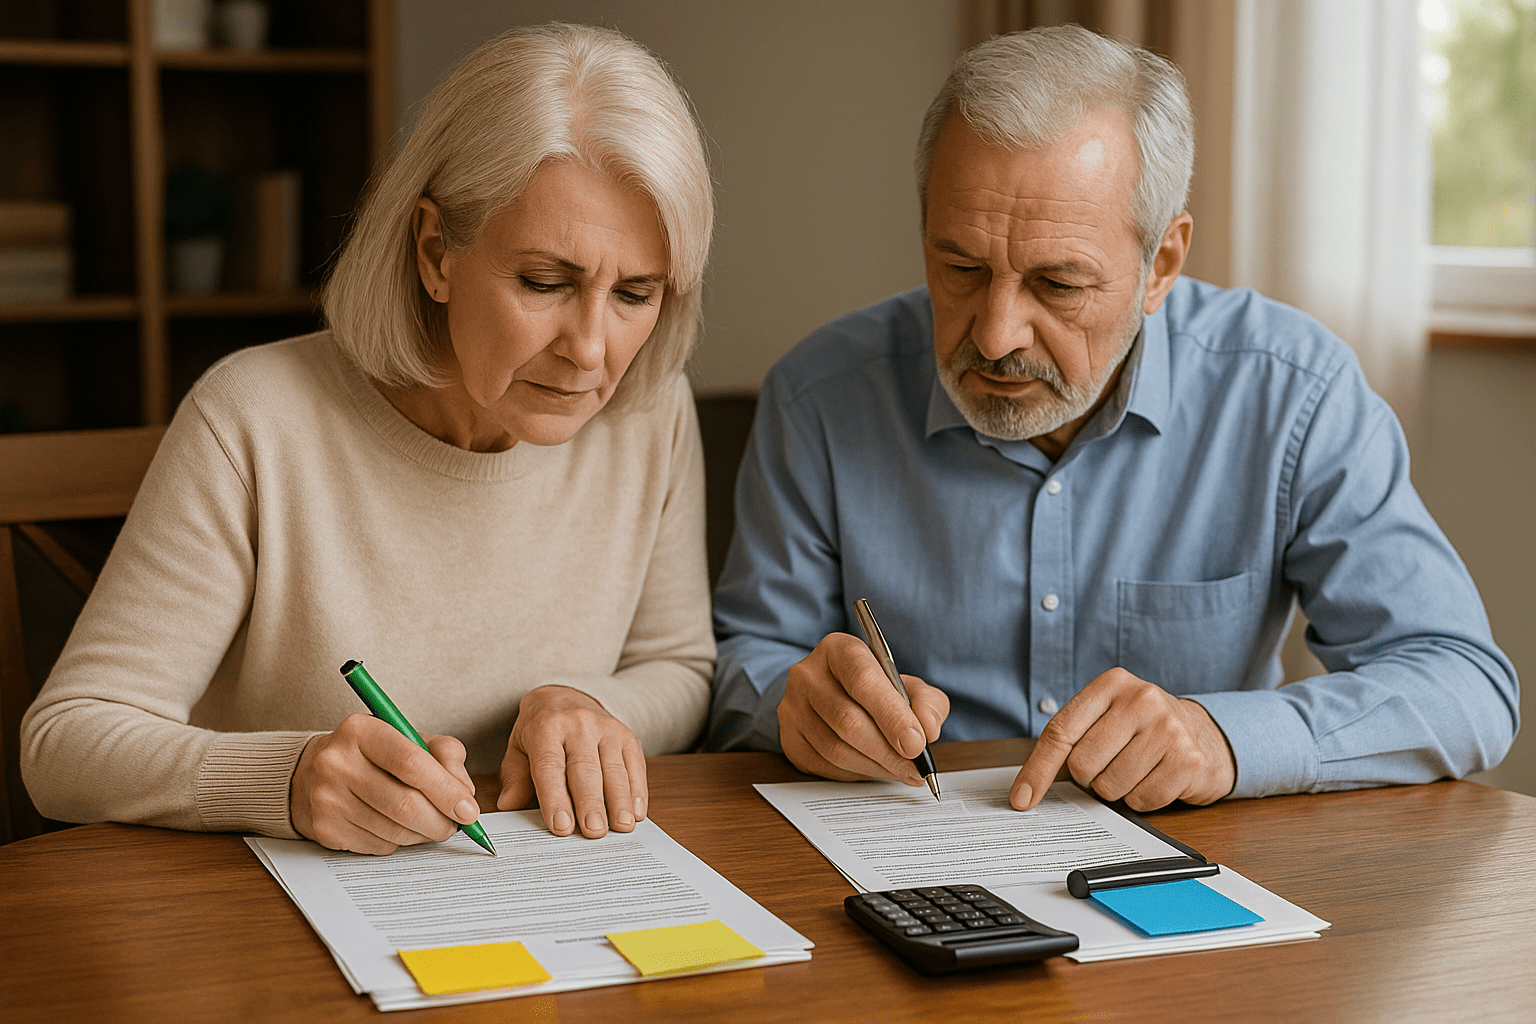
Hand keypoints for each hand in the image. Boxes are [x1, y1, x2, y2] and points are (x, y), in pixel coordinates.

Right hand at [290, 714, 479, 854]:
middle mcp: (337, 763)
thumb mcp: (408, 739)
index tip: (469, 810)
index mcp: (361, 730)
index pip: (412, 763)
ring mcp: (327, 798)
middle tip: (456, 825)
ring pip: (395, 831)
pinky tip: (397, 827)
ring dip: (423, 834)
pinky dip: (399, 842)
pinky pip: (378, 846)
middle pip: (405, 804)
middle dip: (441, 821)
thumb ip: (445, 756)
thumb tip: (465, 794)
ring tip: (430, 824)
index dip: (447, 791)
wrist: (312, 774)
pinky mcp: (325, 829)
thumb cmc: (372, 755)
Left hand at [496, 685, 646, 838]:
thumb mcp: (519, 750)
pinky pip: (635, 764)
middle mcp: (578, 724)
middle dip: (590, 803)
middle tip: (593, 831)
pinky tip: (636, 812)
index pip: (550, 766)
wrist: (565, 696)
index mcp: (546, 727)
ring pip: (614, 768)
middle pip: (585, 769)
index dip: (555, 797)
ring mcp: (606, 728)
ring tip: (621, 826)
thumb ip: (515, 779)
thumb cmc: (540, 732)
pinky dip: (637, 791)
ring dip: (619, 800)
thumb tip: (508, 805)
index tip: (561, 826)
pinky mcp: (627, 735)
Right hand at [778, 632, 948, 784]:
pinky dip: (857, 774)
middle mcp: (807, 675)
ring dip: (876, 767)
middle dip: (888, 751)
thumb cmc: (876, 691)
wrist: (835, 697)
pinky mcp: (789, 739)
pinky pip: (825, 766)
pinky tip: (876, 769)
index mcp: (838, 650)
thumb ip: (926, 702)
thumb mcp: (908, 686)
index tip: (917, 744)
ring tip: (901, 771)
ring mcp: (792, 708)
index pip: (863, 680)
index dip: (892, 715)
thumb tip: (927, 729)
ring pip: (836, 749)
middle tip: (915, 768)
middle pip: (848, 721)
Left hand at [1010, 668, 1235, 811]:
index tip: (1021, 799)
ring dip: (1118, 790)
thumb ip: (1068, 741)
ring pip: (1110, 787)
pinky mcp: (1188, 760)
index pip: (1060, 731)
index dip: (1037, 770)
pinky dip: (1142, 800)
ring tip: (1137, 769)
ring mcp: (1168, 728)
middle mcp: (1141, 699)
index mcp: (1111, 684)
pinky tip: (1156, 778)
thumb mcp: (1106, 718)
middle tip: (1112, 764)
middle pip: (1083, 764)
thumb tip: (1024, 792)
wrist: (1206, 736)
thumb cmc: (1142, 730)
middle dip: (1091, 777)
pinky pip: (1141, 800)